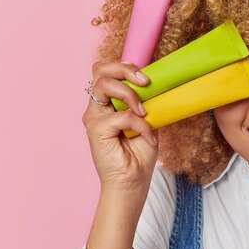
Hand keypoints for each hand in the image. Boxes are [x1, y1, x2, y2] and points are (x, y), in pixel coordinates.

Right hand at [82, 60, 157, 189]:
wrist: (133, 182)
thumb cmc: (139, 155)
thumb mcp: (148, 121)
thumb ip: (146, 102)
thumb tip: (155, 82)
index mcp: (107, 103)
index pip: (106, 71)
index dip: (124, 66)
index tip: (146, 77)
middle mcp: (96, 107)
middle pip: (100, 69)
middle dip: (124, 69)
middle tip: (145, 81)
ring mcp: (93, 117)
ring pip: (105, 85)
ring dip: (130, 94)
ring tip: (144, 112)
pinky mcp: (95, 129)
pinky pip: (122, 116)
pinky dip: (140, 124)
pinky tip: (148, 137)